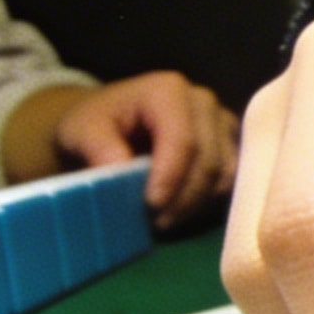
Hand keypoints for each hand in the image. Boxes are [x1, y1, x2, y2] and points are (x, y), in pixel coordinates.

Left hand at [2, 73, 237, 228]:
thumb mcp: (80, 130)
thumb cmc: (95, 124)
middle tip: (156, 222)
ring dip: (198, 203)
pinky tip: (182, 208)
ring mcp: (221, 121)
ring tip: (166, 217)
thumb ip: (98, 146)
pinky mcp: (229, 142)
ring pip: (226, 172)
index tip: (151, 206)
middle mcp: (203, 101)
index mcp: (168, 91)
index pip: (183, 140)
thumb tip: (120, 169)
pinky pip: (232, 178)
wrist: (108, 121)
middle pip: (209, 160)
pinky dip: (209, 199)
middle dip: (184, 198)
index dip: (172, 177)